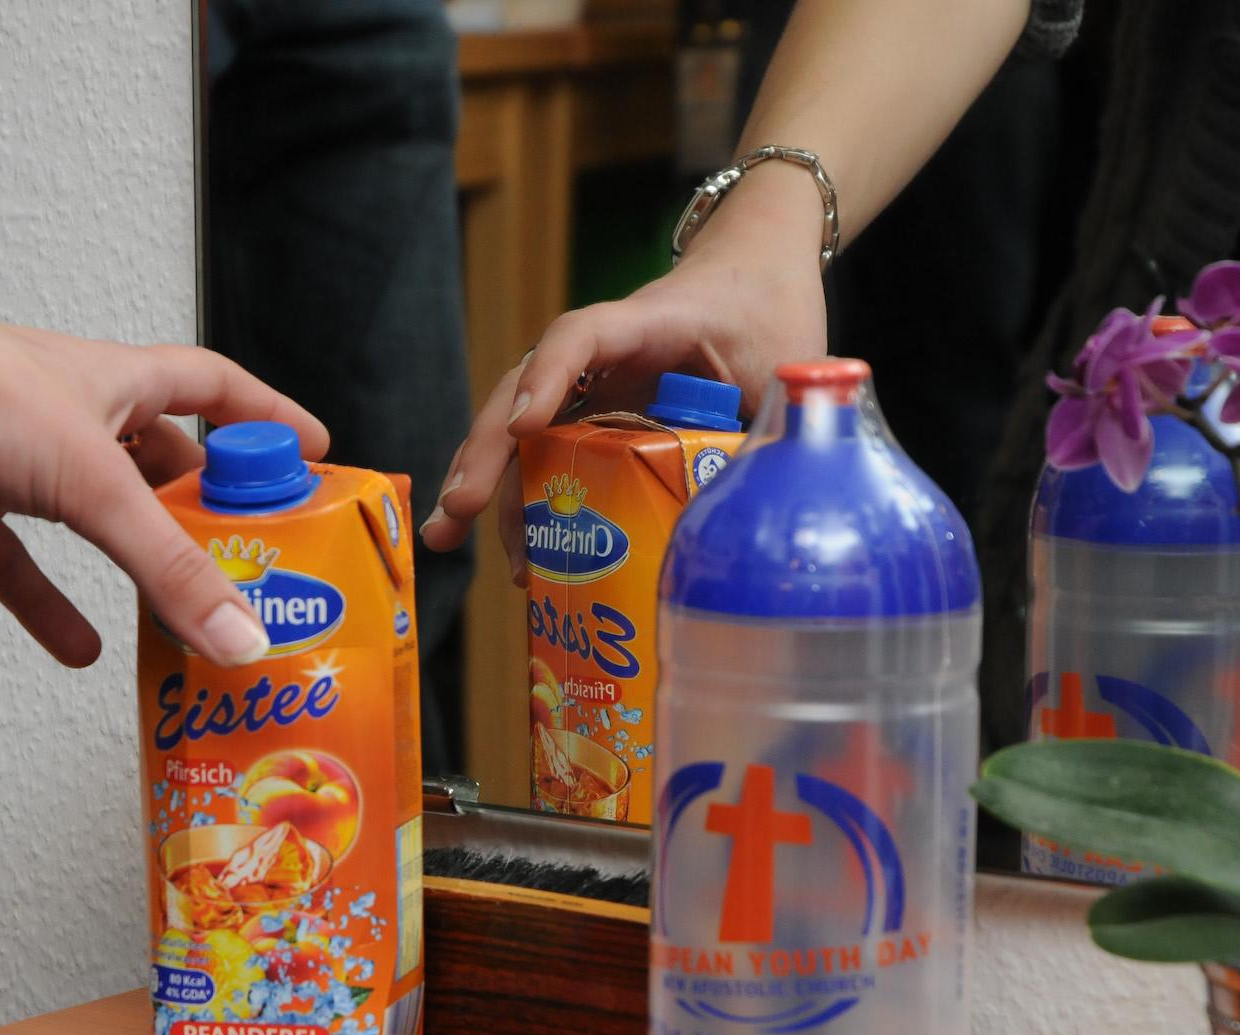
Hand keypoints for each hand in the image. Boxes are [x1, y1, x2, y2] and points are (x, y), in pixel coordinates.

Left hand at [0, 259, 327, 669]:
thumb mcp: (90, 481)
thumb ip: (167, 566)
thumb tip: (241, 638)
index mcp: (121, 385)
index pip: (217, 390)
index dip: (267, 417)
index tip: (315, 453)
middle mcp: (80, 423)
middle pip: (169, 467)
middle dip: (214, 513)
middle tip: (265, 568)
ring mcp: (25, 471)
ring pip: (104, 526)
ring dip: (144, 569)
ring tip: (194, 620)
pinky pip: (26, 572)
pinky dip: (55, 610)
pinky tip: (86, 653)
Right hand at [418, 185, 824, 579]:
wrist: (756, 274)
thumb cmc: (772, 307)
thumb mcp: (793, 359)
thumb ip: (784, 420)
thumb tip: (764, 509)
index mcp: (648, 322)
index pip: (582, 336)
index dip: (548, 378)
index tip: (522, 428)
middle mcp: (603, 354)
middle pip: (523, 392)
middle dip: (483, 452)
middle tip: (456, 509)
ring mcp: (592, 385)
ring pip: (523, 430)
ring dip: (486, 485)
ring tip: (447, 539)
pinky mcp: (596, 414)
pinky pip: (548, 454)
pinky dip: (523, 499)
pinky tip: (513, 555)